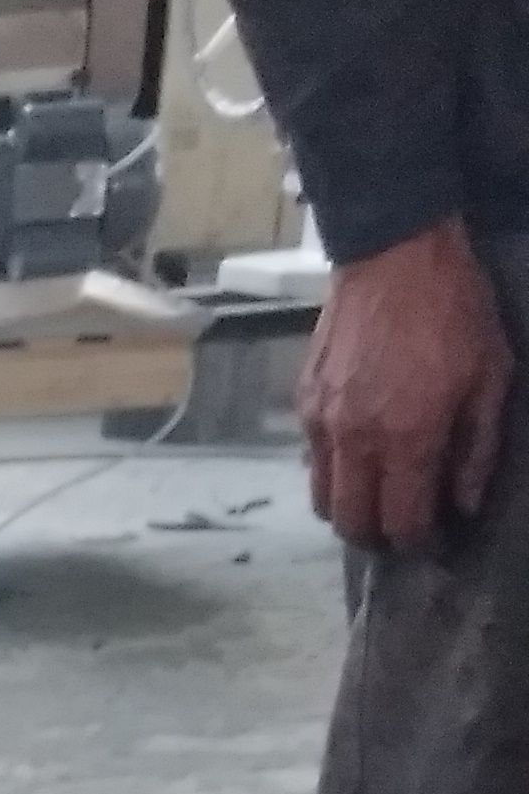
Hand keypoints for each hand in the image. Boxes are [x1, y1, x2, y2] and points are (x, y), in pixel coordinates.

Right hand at [301, 218, 514, 548]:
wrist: (394, 252)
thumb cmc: (454, 310)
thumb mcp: (491, 376)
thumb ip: (477, 448)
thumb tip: (463, 504)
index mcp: (407, 437)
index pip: (402, 522)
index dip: (420, 541)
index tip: (436, 535)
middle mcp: (355, 441)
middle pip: (352, 524)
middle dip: (379, 535)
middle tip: (404, 522)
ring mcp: (321, 423)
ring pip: (323, 500)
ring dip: (351, 508)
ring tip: (378, 492)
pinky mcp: (302, 403)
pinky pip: (312, 461)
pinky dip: (335, 471)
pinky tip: (361, 451)